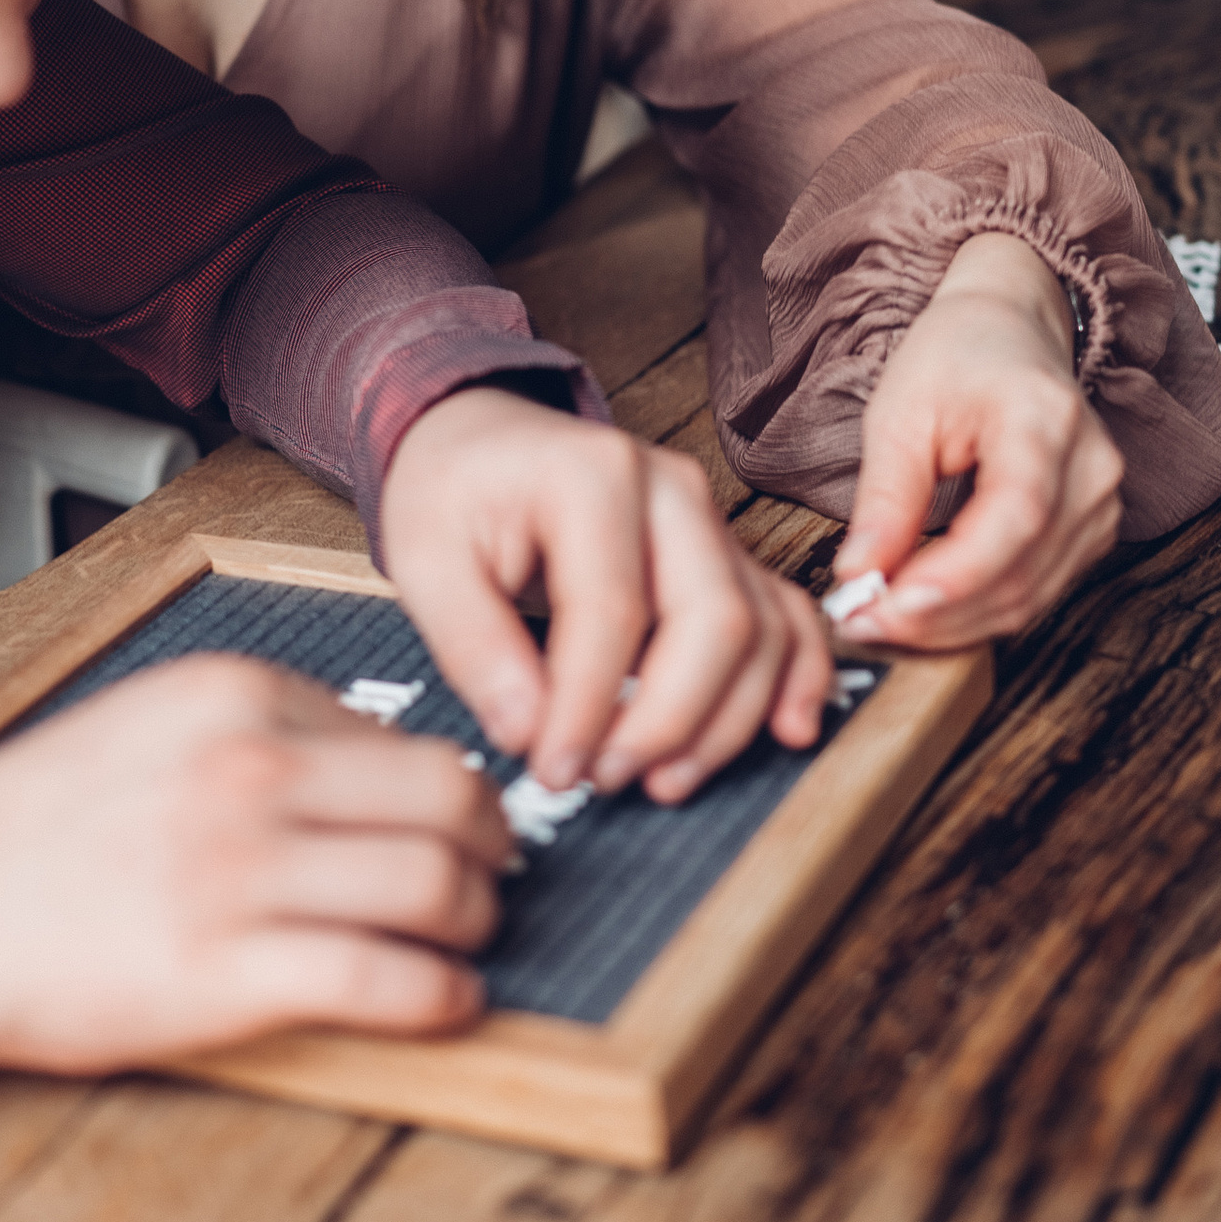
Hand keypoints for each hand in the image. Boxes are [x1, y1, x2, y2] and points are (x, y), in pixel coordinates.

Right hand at [0, 656, 512, 1073]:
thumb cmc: (27, 831)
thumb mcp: (146, 726)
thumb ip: (254, 732)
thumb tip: (370, 772)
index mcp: (233, 698)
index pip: (407, 737)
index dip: (449, 795)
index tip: (460, 830)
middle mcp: (250, 772)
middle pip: (448, 801)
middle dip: (491, 848)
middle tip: (493, 880)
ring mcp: (241, 873)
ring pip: (435, 887)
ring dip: (474, 923)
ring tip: (465, 943)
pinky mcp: (226, 972)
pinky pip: (386, 980)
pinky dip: (441, 996)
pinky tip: (445, 1002)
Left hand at [376, 387, 829, 803]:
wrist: (483, 440)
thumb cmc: (454, 494)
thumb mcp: (424, 560)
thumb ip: (474, 647)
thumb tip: (527, 733)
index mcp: (592, 476)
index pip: (612, 611)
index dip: (588, 706)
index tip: (554, 771)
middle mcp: (672, 490)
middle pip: (713, 620)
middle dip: (668, 720)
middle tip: (605, 779)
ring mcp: (711, 522)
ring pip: (760, 630)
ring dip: (725, 721)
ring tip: (662, 781)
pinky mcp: (728, 556)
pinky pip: (788, 616)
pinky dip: (796, 677)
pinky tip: (788, 731)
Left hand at [828, 235, 1121, 649]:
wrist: (1009, 328)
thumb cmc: (955, 357)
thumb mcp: (900, 413)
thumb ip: (885, 499)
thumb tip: (858, 576)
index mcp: (1045, 419)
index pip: (1016, 518)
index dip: (954, 577)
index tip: (885, 607)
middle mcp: (1091, 468)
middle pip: (1022, 574)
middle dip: (936, 615)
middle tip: (861, 622)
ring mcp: (1101, 504)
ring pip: (1029, 599)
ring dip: (952, 625)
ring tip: (883, 618)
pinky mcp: (1092, 531)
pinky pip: (1036, 594)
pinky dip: (977, 612)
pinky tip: (926, 607)